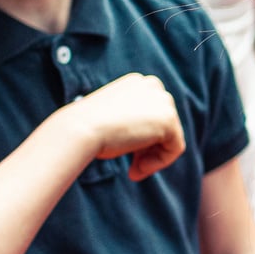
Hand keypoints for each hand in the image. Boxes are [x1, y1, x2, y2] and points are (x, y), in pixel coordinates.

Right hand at [68, 73, 185, 180]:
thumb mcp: (109, 119)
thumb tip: (146, 135)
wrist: (79, 130)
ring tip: (134, 170)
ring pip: (171, 137)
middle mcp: (152, 86)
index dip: (143, 138)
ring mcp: (162, 100)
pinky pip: (176, 148)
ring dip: (153, 157)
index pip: (152, 113)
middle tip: (133, 166)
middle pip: (163, 124)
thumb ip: (130, 122)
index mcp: (137, 83)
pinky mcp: (168, 119)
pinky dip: (159, 162)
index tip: (129, 155)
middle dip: (149, 148)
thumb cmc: (86, 128)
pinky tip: (136, 169)